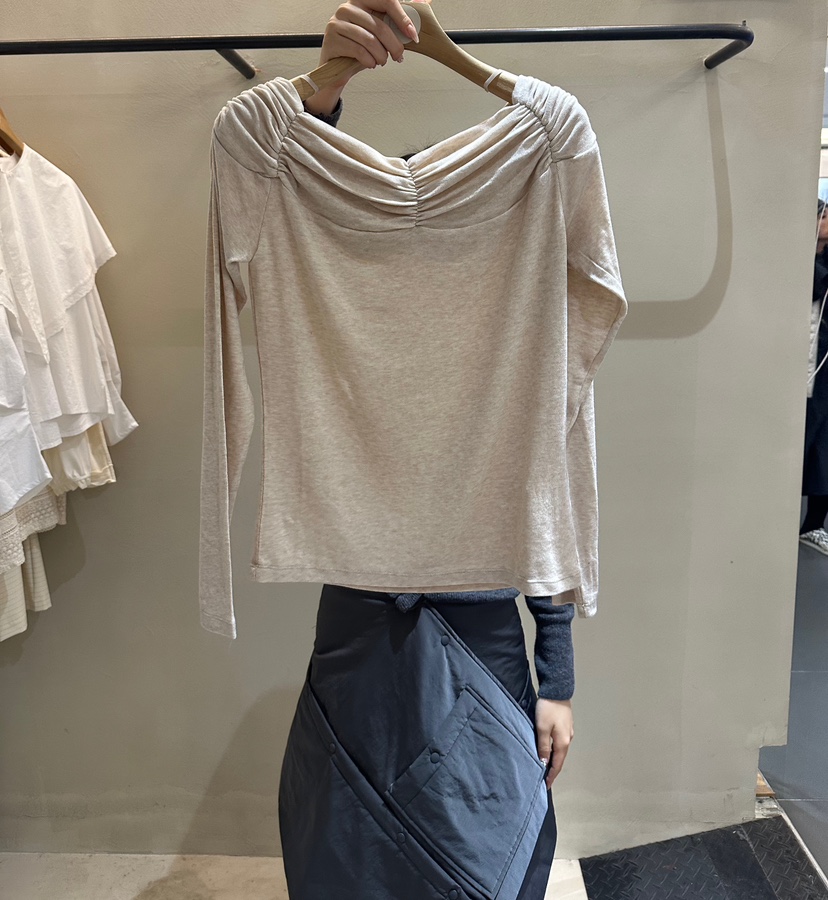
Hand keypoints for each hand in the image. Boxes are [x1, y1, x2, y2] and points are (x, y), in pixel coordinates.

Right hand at [304, 1, 428, 114]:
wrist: (335, 67)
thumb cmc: (358, 49)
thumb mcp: (377, 35)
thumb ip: (393, 25)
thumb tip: (419, 14)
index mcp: (361, 1)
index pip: (386, 1)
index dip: (402, 19)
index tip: (413, 35)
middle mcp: (347, 8)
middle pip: (379, 25)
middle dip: (394, 45)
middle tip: (399, 56)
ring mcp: (337, 23)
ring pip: (369, 40)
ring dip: (381, 56)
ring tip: (382, 61)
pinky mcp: (331, 40)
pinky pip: (358, 51)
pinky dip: (369, 61)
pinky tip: (370, 64)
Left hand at [535, 697, 573, 787]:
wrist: (557, 690)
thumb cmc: (548, 708)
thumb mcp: (542, 728)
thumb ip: (543, 746)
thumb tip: (544, 762)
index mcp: (562, 742)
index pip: (557, 765)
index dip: (551, 776)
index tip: (545, 785)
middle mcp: (567, 739)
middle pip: (559, 759)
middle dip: (552, 769)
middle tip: (543, 778)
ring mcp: (567, 732)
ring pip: (559, 750)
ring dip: (553, 759)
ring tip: (544, 766)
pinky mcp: (565, 725)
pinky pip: (559, 742)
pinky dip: (554, 749)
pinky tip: (548, 749)